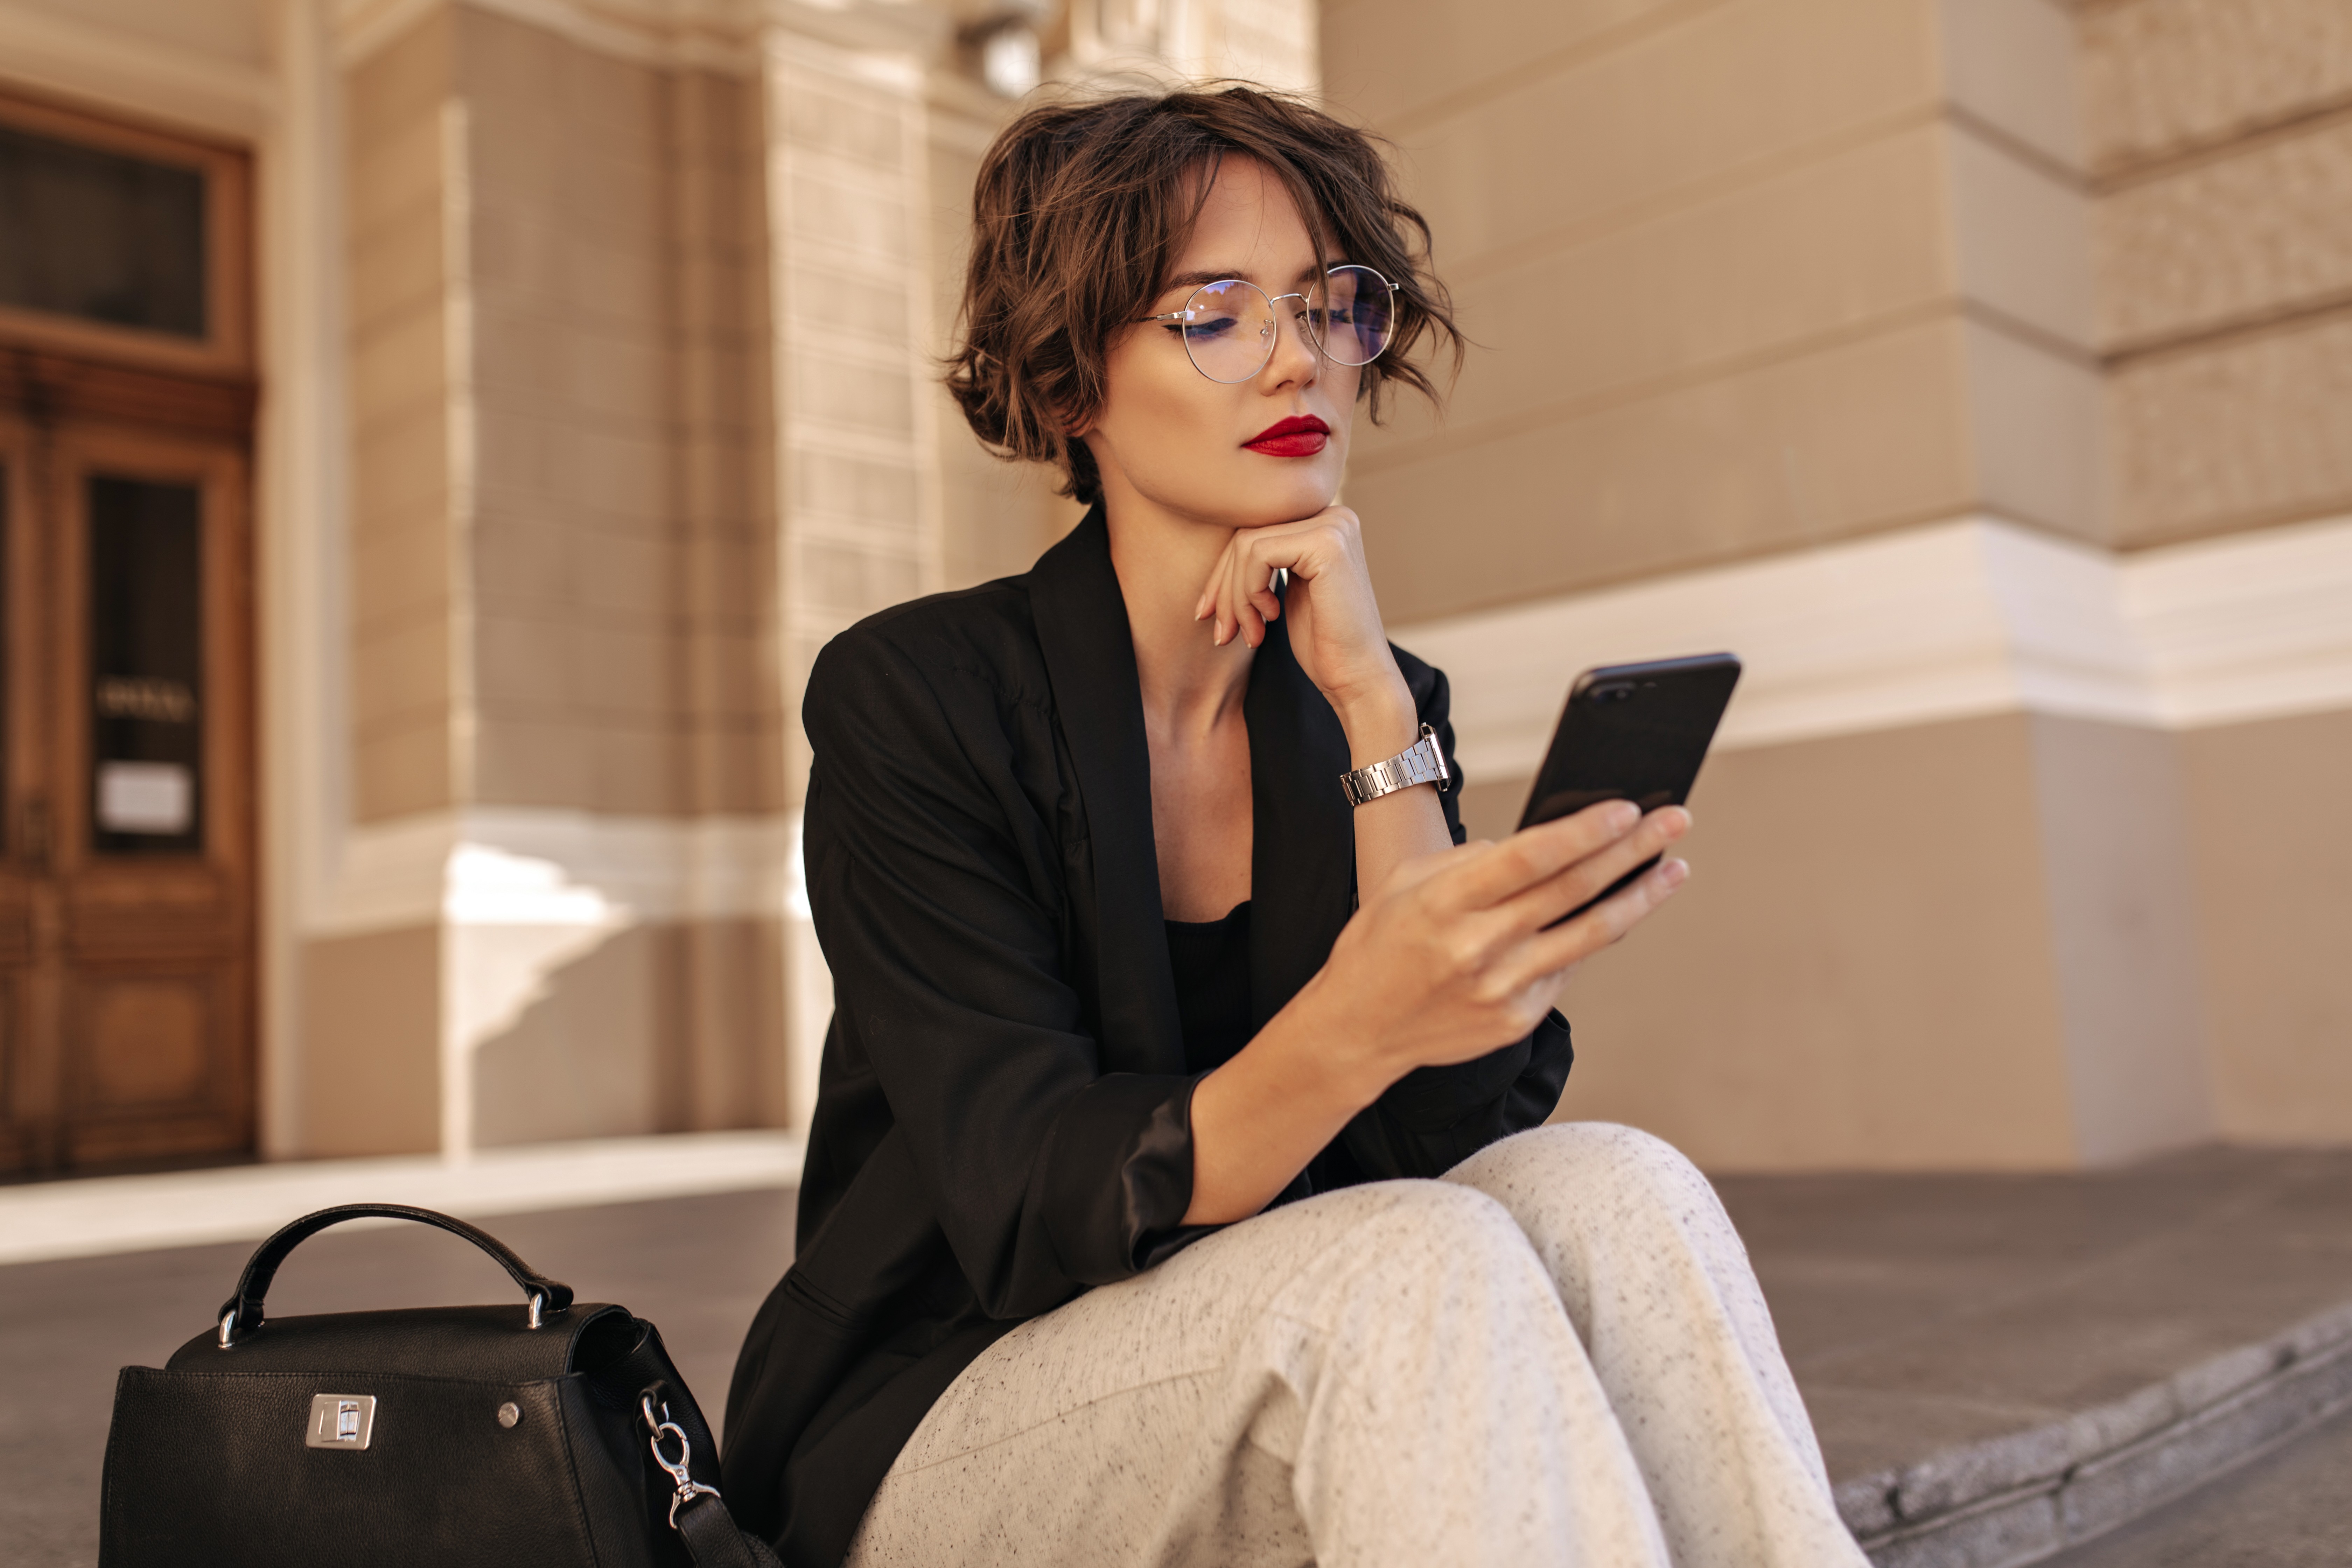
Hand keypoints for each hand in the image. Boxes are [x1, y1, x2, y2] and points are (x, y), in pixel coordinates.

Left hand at [1193, 506, 1406, 726]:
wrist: (1359, 678)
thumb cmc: (1323, 644)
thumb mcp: (1283, 593)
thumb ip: (1260, 565)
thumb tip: (1212, 558)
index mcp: (1323, 524)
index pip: (1253, 532)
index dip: (1222, 575)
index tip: (1207, 614)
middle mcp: (1332, 515)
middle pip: (1246, 534)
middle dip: (1223, 588)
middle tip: (1224, 633)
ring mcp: (1332, 526)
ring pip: (1246, 545)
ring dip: (1235, 597)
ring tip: (1251, 633)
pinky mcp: (1326, 543)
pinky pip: (1258, 554)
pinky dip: (1250, 592)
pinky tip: (1271, 618)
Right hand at [1301, 800, 1694, 1095]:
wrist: (1359, 1028)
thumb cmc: (1382, 944)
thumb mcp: (1410, 884)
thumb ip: (1472, 861)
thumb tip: (1543, 842)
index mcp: (1447, 901)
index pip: (1533, 858)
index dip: (1586, 831)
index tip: (1628, 809)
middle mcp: (1478, 946)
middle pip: (1574, 889)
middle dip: (1632, 850)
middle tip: (1674, 821)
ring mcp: (1502, 988)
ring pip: (1590, 934)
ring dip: (1639, 897)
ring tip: (1675, 869)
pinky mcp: (1516, 1020)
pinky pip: (1566, 969)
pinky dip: (1592, 938)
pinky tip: (1614, 913)